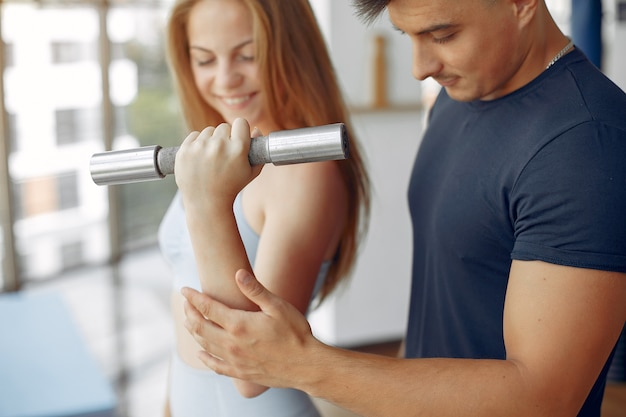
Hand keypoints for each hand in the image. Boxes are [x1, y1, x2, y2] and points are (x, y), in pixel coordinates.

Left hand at [174, 118, 262, 206]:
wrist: (206, 203)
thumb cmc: (231, 188)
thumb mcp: (251, 172)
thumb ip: (258, 149)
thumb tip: (257, 129)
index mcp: (237, 149)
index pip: (241, 123)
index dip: (240, 130)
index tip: (238, 137)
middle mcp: (218, 145)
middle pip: (224, 127)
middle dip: (225, 137)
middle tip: (223, 153)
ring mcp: (200, 147)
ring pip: (208, 131)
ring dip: (211, 140)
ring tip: (211, 159)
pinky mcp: (185, 150)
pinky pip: (194, 135)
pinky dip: (197, 143)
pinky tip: (201, 158)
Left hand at [181, 269, 316, 388]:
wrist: (306, 366)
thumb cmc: (296, 333)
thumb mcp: (278, 307)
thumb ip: (256, 290)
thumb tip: (238, 273)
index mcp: (239, 325)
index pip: (208, 308)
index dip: (194, 298)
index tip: (185, 289)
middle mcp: (232, 344)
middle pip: (200, 327)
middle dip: (189, 313)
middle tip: (186, 303)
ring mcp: (234, 360)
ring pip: (204, 345)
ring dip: (194, 332)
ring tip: (189, 321)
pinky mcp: (240, 372)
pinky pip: (215, 365)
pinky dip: (204, 357)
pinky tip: (201, 352)